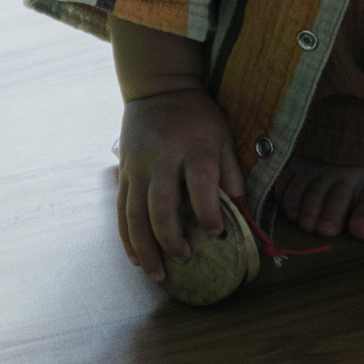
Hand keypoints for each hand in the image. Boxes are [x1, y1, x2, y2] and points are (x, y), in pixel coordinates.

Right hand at [116, 87, 244, 282]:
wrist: (158, 89)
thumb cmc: (197, 117)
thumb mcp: (223, 135)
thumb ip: (231, 171)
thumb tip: (241, 210)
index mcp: (194, 147)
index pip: (201, 182)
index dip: (208, 211)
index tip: (217, 234)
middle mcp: (163, 159)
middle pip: (161, 204)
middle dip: (171, 238)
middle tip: (185, 259)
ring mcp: (138, 167)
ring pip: (135, 213)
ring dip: (145, 248)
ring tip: (157, 274)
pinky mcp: (124, 173)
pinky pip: (122, 210)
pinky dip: (127, 238)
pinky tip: (136, 259)